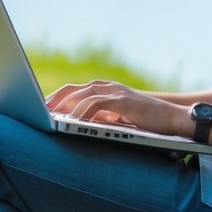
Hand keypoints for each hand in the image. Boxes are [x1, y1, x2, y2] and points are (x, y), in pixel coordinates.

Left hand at [46, 80, 183, 134]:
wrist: (172, 118)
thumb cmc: (147, 121)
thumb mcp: (119, 118)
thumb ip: (102, 116)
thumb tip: (80, 124)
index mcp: (106, 90)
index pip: (76, 90)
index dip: (59, 97)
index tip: (44, 107)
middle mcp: (109, 87)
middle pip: (74, 88)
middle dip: (56, 98)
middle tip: (39, 109)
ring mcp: (116, 91)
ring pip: (83, 93)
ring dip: (65, 104)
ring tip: (51, 115)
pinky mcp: (123, 100)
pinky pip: (96, 103)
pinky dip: (83, 110)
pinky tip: (74, 120)